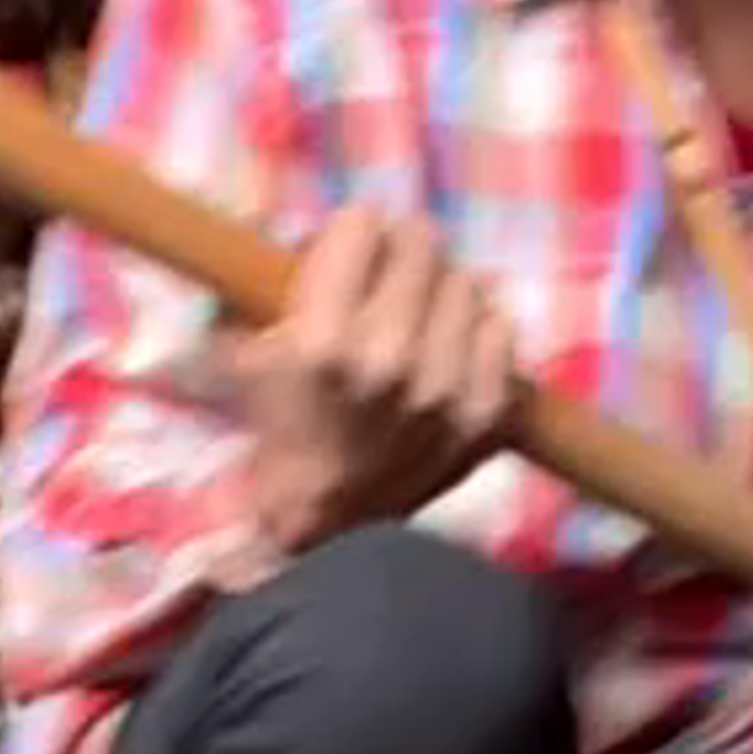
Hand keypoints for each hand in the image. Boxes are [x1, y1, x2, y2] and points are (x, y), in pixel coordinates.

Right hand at [232, 205, 517, 558]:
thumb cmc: (286, 436)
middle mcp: (390, 356)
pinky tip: (450, 359)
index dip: (353, 238)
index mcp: (322, 340)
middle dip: (400, 257)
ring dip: (441, 297)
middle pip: (422, 241)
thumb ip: (279, 285)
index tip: (349, 259)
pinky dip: (476, 337)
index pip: (362, 223)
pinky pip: (500, 329)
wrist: (332, 530)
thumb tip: (325, 231)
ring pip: (465, 282)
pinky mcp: (489, 411)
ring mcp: (448, 386)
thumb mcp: (252, 355)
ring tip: (420, 329)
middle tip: (388, 288)